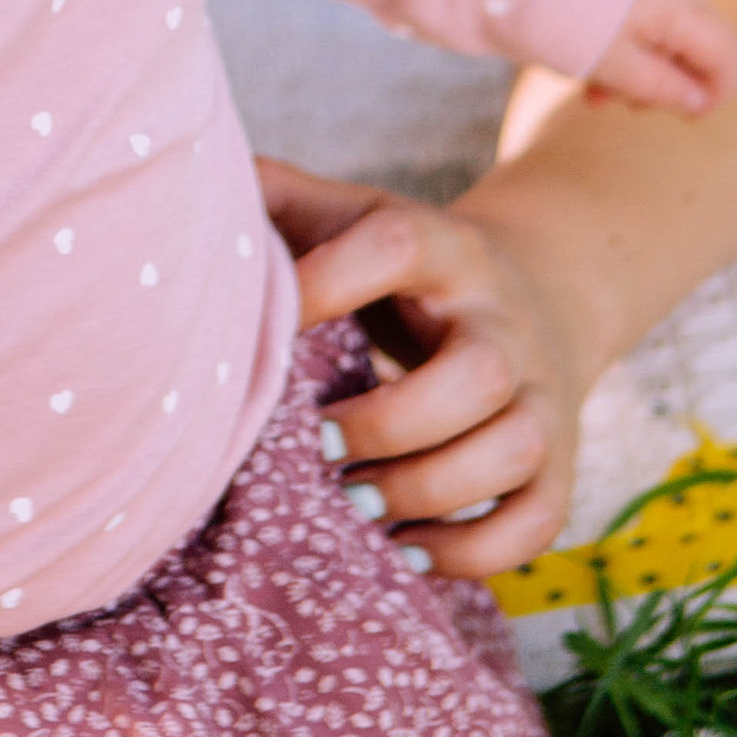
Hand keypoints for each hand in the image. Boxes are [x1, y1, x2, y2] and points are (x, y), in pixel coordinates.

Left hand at [255, 159, 591, 575]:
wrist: (539, 290)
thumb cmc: (400, 264)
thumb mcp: (351, 216)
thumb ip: (277, 201)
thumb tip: (178, 183)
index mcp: (441, 248)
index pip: (399, 245)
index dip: (326, 281)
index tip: (264, 330)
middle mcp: (502, 321)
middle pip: (479, 373)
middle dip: (387, 423)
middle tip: (312, 446)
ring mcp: (539, 394)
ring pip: (515, 449)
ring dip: (427, 490)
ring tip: (350, 502)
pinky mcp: (557, 462)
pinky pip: (537, 520)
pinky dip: (473, 553)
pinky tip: (402, 551)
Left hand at [580, 0, 736, 116]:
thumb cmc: (558, 14)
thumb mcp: (610, 64)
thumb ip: (659, 87)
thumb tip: (696, 102)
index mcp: (679, 3)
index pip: (725, 55)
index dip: (715, 94)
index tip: (686, 120)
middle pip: (695, 38)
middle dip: (669, 79)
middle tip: (626, 104)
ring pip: (661, 24)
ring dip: (639, 63)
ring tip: (594, 91)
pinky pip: (636, 4)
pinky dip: (622, 37)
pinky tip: (585, 59)